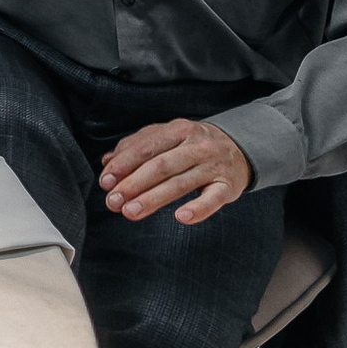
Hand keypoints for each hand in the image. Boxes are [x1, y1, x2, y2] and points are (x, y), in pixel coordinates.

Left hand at [100, 119, 252, 223]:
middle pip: (160, 166)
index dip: (123, 165)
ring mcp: (214, 166)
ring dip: (153, 199)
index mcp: (178, 130)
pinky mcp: (229, 186)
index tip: (106, 182)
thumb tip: (108, 162)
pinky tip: (181, 217)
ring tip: (131, 211)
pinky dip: (198, 208)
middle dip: (133, 184)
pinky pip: (214, 199)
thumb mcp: (167, 137)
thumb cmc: (193, 145)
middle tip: (113, 202)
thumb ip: (137, 146)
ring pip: (180, 183)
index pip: (146, 148)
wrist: (240, 148)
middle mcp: (197, 146)